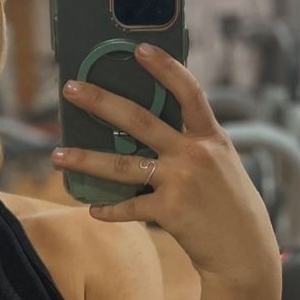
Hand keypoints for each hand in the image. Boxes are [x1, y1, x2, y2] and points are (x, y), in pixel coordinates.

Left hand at [50, 44, 280, 286]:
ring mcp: (181, 181)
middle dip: (101, 102)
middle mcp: (195, 154)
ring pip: (123, 165)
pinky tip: (92, 209)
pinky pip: (129, 207)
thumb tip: (148, 136)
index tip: (139, 49)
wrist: (243, 249)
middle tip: (70, 89)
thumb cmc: (228, 205)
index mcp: (210, 137)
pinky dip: (109, 210)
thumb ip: (192, 146)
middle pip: (140, 120)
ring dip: (86, 160)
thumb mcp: (221, 164)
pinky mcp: (169, 210)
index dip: (165, 68)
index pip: (188, 91)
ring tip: (56, 156)